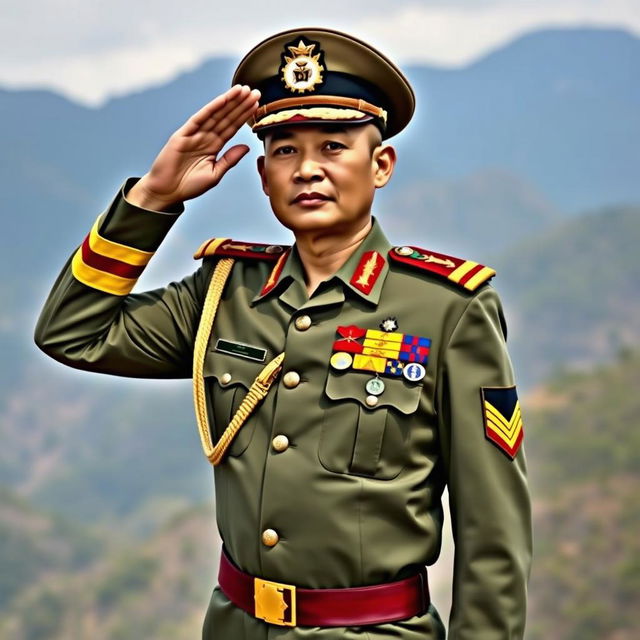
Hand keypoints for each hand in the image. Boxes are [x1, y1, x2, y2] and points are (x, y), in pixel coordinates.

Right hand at [127, 84, 259, 209]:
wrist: (167, 192)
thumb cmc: (189, 185)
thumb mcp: (215, 173)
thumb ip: (230, 159)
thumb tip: (247, 147)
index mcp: (213, 145)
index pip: (232, 127)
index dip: (244, 116)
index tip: (256, 105)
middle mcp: (205, 137)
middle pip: (226, 117)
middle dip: (240, 104)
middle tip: (255, 92)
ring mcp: (194, 134)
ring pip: (215, 114)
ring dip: (229, 101)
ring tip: (242, 90)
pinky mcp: (183, 135)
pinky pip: (199, 119)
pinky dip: (211, 108)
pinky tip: (223, 100)